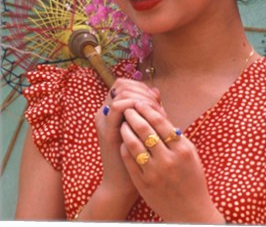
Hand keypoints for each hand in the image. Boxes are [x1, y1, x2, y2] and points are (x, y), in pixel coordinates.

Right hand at [95, 78, 162, 199]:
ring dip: (141, 97)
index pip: (125, 84)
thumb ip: (149, 110)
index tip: (156, 98)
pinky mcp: (107, 131)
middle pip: (123, 85)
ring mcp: (104, 120)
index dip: (142, 87)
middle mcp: (105, 112)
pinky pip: (118, 107)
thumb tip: (156, 90)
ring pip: (121, 92)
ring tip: (154, 109)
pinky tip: (147, 115)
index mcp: (112, 110)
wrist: (122, 184)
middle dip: (143, 90)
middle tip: (156, 103)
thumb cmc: (137, 155)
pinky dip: (134, 105)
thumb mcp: (144, 128)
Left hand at [120, 103, 224, 223]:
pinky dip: (125, 147)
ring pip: (134, 144)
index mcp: (182, 150)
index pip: (160, 122)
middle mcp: (168, 160)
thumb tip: (160, 112)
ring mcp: (154, 172)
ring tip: (123, 122)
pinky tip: (123, 140)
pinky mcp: (143, 183)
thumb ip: (176, 134)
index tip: (140, 102)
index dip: (147, 109)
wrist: (190, 212)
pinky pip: (129, 160)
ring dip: (126, 129)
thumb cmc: (192, 178)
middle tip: (128, 108)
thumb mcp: (190, 153)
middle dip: (134, 115)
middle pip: (145, 130)